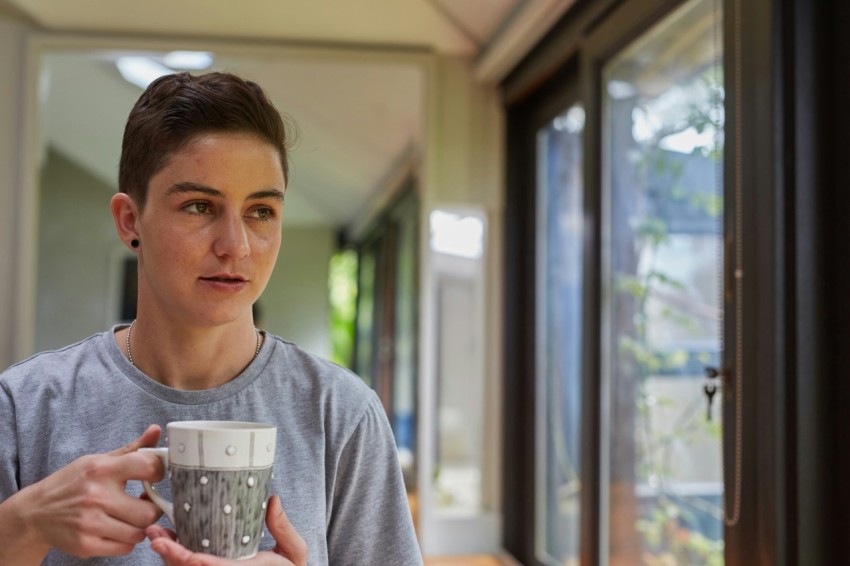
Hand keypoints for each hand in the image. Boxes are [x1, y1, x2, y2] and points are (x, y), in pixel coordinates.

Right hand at [6, 425, 164, 559]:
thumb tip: (156, 430)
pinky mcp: (85, 545)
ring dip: (140, 526)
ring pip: (138, 532)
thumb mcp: (99, 460)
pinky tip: (119, 529)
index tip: (154, 476)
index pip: (148, 467)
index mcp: (102, 469)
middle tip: (145, 503)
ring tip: (131, 517)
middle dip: (152, 508)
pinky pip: (124, 548)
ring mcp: (90, 523)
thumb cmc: (72, 483)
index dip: (159, 471)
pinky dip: (127, 541)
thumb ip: (132, 449)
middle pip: (148, 511)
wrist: (36, 512)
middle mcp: (96, 496)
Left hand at [147, 495, 307, 565]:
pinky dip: (179, 559)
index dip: (184, 558)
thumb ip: (283, 528)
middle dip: (169, 556)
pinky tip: (170, 543)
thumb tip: (273, 500)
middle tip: (154, 536)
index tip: (167, 544)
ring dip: (170, 557)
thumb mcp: (294, 553)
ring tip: (157, 536)